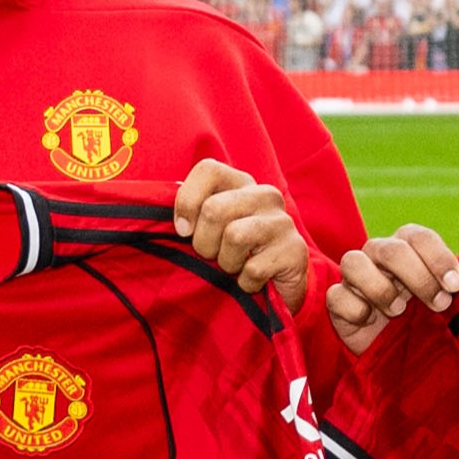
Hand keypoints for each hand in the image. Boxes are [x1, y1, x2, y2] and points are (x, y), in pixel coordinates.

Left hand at [173, 156, 309, 309]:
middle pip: (215, 209)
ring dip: (226, 264)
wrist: (278, 288)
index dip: (187, 201)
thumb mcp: (209, 229)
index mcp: (241, 183)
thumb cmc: (234, 255)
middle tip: (213, 256)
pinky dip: (245, 283)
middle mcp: (265, 195)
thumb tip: (163, 213)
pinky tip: (252, 281)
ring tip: (234, 267)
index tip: (182, 230)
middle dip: (204, 243)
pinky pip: (253, 269)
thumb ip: (190, 213)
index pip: (208, 169)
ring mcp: (283, 222)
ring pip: (235, 236)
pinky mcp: (295, 251)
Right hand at [327, 223, 458, 351]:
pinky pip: (337, 296)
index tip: (456, 285)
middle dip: (419, 277)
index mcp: (406, 246)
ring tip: (399, 311)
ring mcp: (354, 276)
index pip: (419, 236)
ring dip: (381, 289)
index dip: (439, 258)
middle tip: (440, 303)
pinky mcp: (337, 300)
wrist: (395, 349)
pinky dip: (355, 308)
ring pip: (353, 262)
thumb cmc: (422, 315)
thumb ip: (451, 285)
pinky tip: (370, 320)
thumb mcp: (442, 297)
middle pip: (391, 250)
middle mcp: (378, 254)